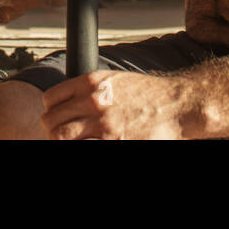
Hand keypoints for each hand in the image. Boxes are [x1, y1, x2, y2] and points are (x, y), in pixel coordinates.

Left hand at [41, 70, 189, 139]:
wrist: (178, 106)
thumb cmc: (149, 95)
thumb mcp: (114, 80)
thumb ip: (89, 89)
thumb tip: (68, 102)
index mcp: (91, 82)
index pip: (51, 98)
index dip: (51, 111)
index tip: (57, 118)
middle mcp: (93, 102)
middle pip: (52, 121)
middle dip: (53, 130)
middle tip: (62, 136)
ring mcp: (103, 125)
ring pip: (61, 137)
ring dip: (62, 141)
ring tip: (73, 141)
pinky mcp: (114, 142)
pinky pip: (82, 147)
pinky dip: (81, 146)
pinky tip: (90, 143)